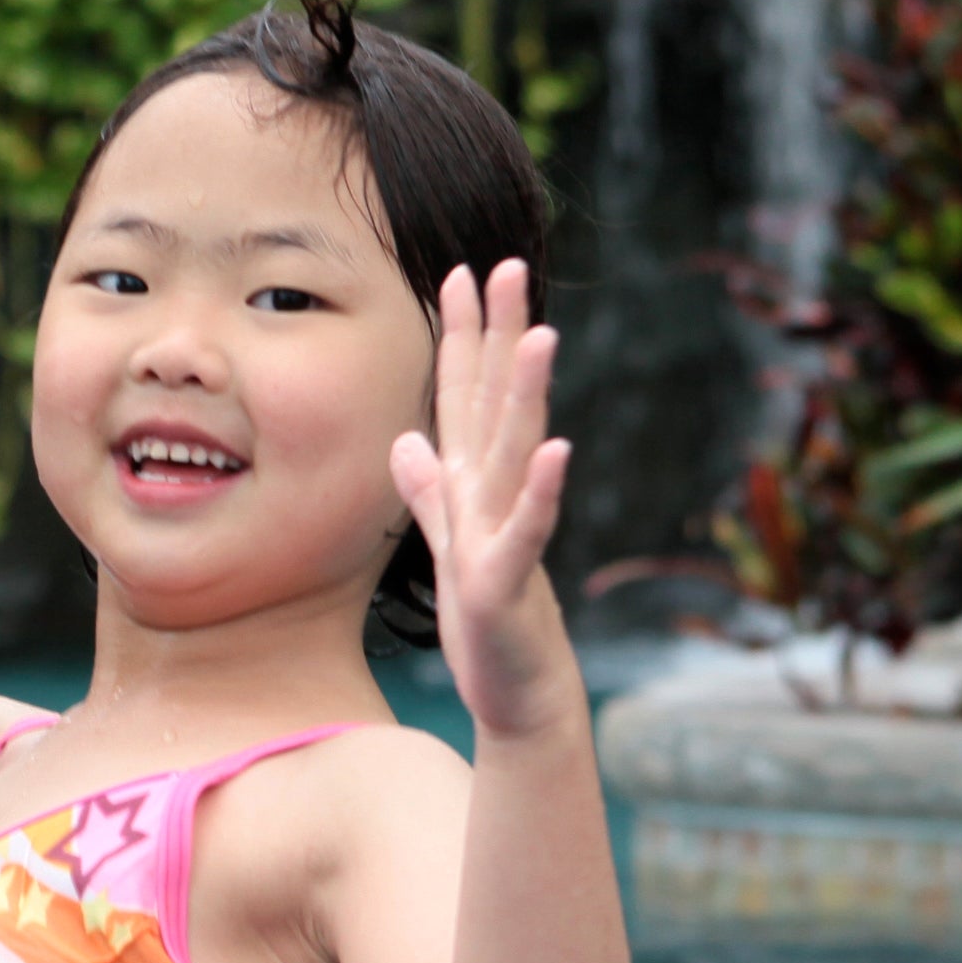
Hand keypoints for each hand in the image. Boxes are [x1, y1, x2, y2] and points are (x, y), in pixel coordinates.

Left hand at [386, 258, 581, 739]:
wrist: (518, 696)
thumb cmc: (487, 627)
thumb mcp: (447, 547)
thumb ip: (430, 493)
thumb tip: (406, 442)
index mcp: (474, 487)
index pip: (467, 397)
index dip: (463, 337)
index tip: (461, 272)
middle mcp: (496, 498)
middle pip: (499, 404)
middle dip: (503, 335)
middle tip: (509, 266)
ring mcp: (507, 535)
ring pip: (517, 453)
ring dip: (528, 395)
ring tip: (538, 334)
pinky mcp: (508, 582)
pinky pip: (528, 530)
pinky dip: (540, 492)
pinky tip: (556, 450)